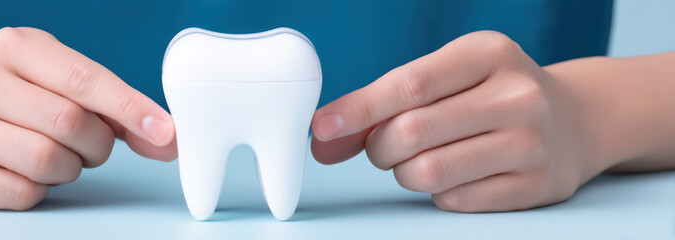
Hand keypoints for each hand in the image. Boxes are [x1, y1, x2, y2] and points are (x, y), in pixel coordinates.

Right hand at [0, 27, 176, 209]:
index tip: (164, 132)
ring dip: (70, 167)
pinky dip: (41, 189)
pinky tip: (28, 172)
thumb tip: (167, 139)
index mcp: (12, 47)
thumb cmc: (22, 98)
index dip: (130, 108)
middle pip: (68, 122)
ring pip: (45, 160)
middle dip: (97, 143)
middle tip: (92, 144)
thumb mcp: (64, 82)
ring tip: (58, 154)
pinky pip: (22, 193)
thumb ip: (117, 110)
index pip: (83, 79)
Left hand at [310, 31, 608, 211]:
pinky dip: (438, 193)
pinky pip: (454, 200)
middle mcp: (517, 95)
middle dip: (379, 147)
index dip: (358, 110)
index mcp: (489, 53)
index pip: (409, 85)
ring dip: (404, 173)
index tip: (323, 127)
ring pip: (427, 172)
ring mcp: (531, 143)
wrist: (575, 119)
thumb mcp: (447, 76)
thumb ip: (384, 103)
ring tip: (419, 160)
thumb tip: (324, 138)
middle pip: (411, 133)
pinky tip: (455, 174)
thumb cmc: (491, 94)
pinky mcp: (535, 186)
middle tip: (384, 146)